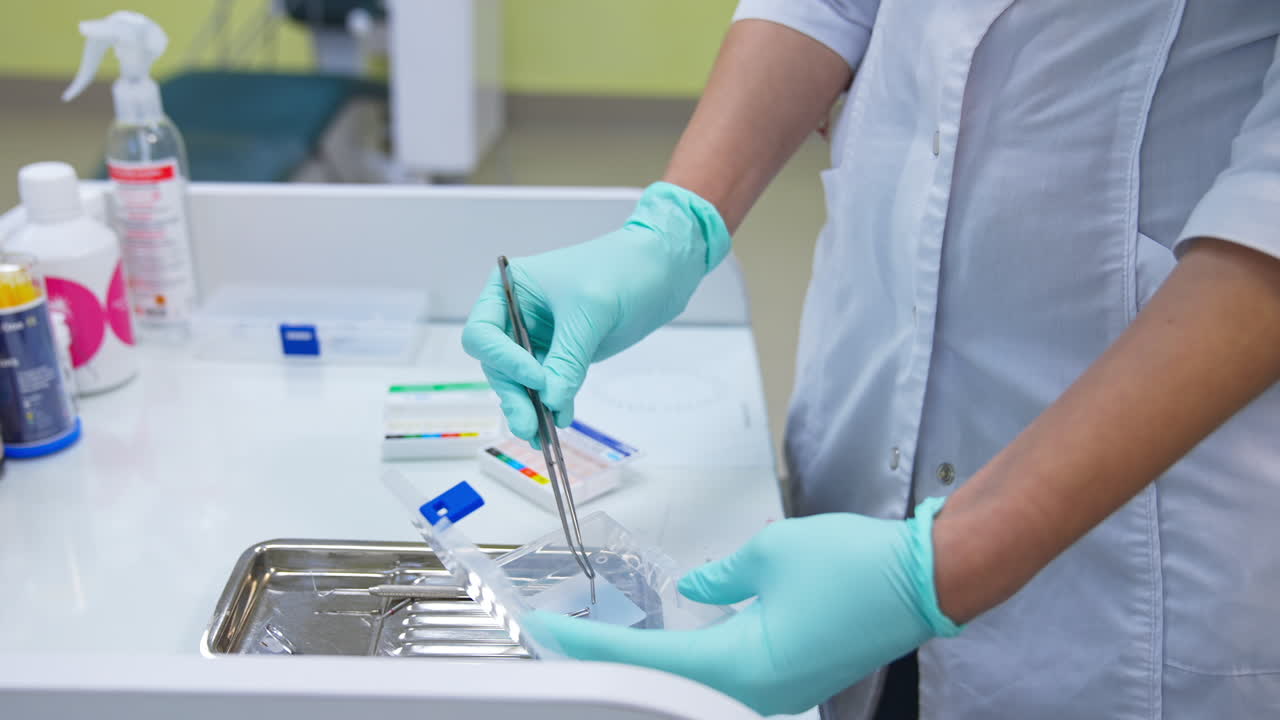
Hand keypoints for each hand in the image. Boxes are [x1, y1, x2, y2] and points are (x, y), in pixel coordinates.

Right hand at [462, 182, 729, 441]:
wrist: (662, 269)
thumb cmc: (621, 270)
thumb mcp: (590, 312)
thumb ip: (568, 358)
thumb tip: (551, 403)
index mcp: (510, 289)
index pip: (484, 333)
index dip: (504, 360)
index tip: (537, 379)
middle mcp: (516, 315)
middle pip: (498, 365)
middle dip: (514, 395)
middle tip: (529, 426)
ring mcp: (539, 337)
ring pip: (521, 381)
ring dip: (530, 408)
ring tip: (540, 438)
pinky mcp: (562, 354)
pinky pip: (549, 385)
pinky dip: (552, 404)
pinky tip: (559, 421)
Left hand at [526, 497, 961, 716]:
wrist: (928, 580)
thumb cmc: (856, 566)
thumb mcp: (771, 553)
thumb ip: (721, 575)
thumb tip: (698, 587)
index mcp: (742, 666)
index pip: (646, 659)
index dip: (592, 646)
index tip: (549, 634)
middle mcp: (756, 693)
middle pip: (664, 685)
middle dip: (609, 663)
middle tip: (562, 641)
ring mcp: (778, 693)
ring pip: (694, 686)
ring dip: (646, 666)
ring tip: (601, 643)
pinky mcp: (794, 681)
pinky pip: (726, 678)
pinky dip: (686, 664)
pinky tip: (664, 647)